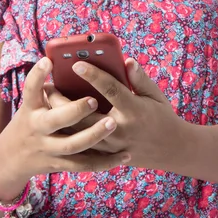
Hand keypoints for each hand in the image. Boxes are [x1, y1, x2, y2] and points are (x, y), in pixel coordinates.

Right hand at [0, 57, 129, 199]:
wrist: (12, 158)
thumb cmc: (30, 119)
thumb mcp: (31, 103)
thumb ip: (46, 88)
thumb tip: (66, 64)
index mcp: (31, 108)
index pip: (30, 89)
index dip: (37, 75)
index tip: (48, 61)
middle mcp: (37, 128)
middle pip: (55, 121)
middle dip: (75, 110)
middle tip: (94, 100)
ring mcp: (48, 148)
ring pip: (72, 145)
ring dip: (93, 135)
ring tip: (112, 123)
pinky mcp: (60, 164)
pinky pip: (84, 165)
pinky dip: (104, 162)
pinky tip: (124, 155)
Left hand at [46, 58, 186, 170]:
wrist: (171, 150)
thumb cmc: (161, 115)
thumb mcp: (155, 94)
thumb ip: (140, 78)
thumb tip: (127, 61)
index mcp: (134, 109)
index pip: (110, 89)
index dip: (93, 75)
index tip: (76, 64)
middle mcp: (121, 129)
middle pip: (85, 114)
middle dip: (64, 101)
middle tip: (48, 87)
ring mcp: (112, 145)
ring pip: (79, 133)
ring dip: (61, 118)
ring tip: (46, 102)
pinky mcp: (107, 156)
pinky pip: (82, 146)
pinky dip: (67, 133)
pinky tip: (55, 121)